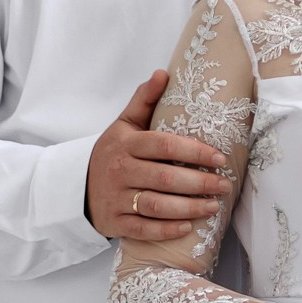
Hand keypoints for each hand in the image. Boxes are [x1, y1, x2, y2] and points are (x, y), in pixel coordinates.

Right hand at [87, 71, 229, 245]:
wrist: (77, 187)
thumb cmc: (112, 153)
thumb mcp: (124, 124)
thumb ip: (144, 99)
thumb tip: (163, 73)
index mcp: (126, 144)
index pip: (164, 145)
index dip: (194, 151)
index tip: (219, 158)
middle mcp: (120, 170)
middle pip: (165, 177)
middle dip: (199, 183)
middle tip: (224, 185)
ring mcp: (116, 198)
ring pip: (156, 205)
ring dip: (188, 208)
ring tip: (213, 206)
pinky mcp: (115, 222)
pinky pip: (143, 228)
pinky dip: (165, 229)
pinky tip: (187, 228)